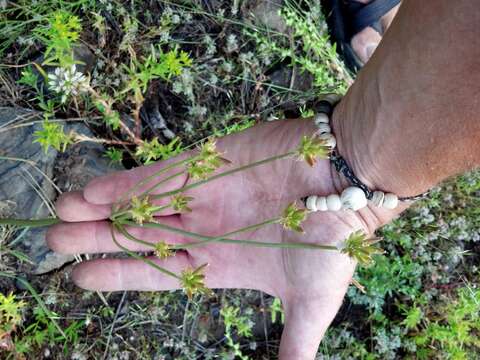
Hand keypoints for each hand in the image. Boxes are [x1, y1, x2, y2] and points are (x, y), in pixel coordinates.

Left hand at [47, 119, 384, 358]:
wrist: (350, 185)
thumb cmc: (332, 243)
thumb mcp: (311, 302)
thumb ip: (294, 344)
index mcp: (221, 263)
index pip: (158, 272)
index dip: (120, 276)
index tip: (79, 279)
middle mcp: (207, 229)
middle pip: (141, 237)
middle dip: (97, 240)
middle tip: (52, 243)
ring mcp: (206, 195)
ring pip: (143, 204)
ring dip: (102, 210)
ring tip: (62, 213)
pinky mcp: (211, 163)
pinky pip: (163, 175)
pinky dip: (129, 183)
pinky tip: (95, 192)